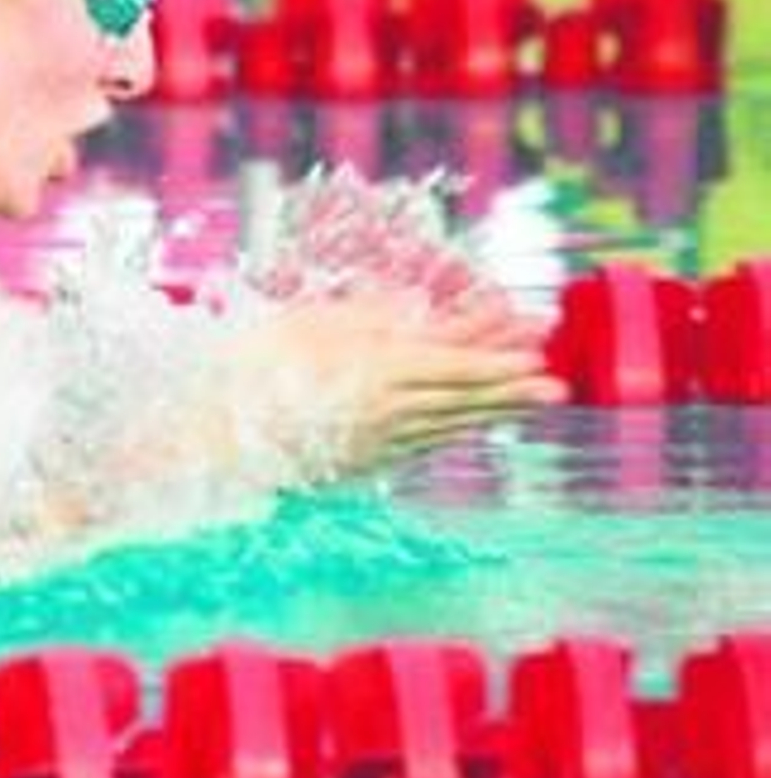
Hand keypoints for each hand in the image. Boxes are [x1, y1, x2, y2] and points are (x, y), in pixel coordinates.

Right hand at [245, 291, 566, 469]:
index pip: (455, 367)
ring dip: (490, 413)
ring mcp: (377, 443)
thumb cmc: (259, 364)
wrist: (220, 431)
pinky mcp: (364, 462)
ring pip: (447, 426)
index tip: (537, 356)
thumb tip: (420, 314)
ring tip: (527, 404)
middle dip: (512, 392)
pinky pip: (421, 443)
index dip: (499, 363)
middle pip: (463, 401)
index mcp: (378, 373)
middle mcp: (388, 412)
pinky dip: (452, 430)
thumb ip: (373, 318)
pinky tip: (467, 425)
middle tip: (557, 389)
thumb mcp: (315, 323)